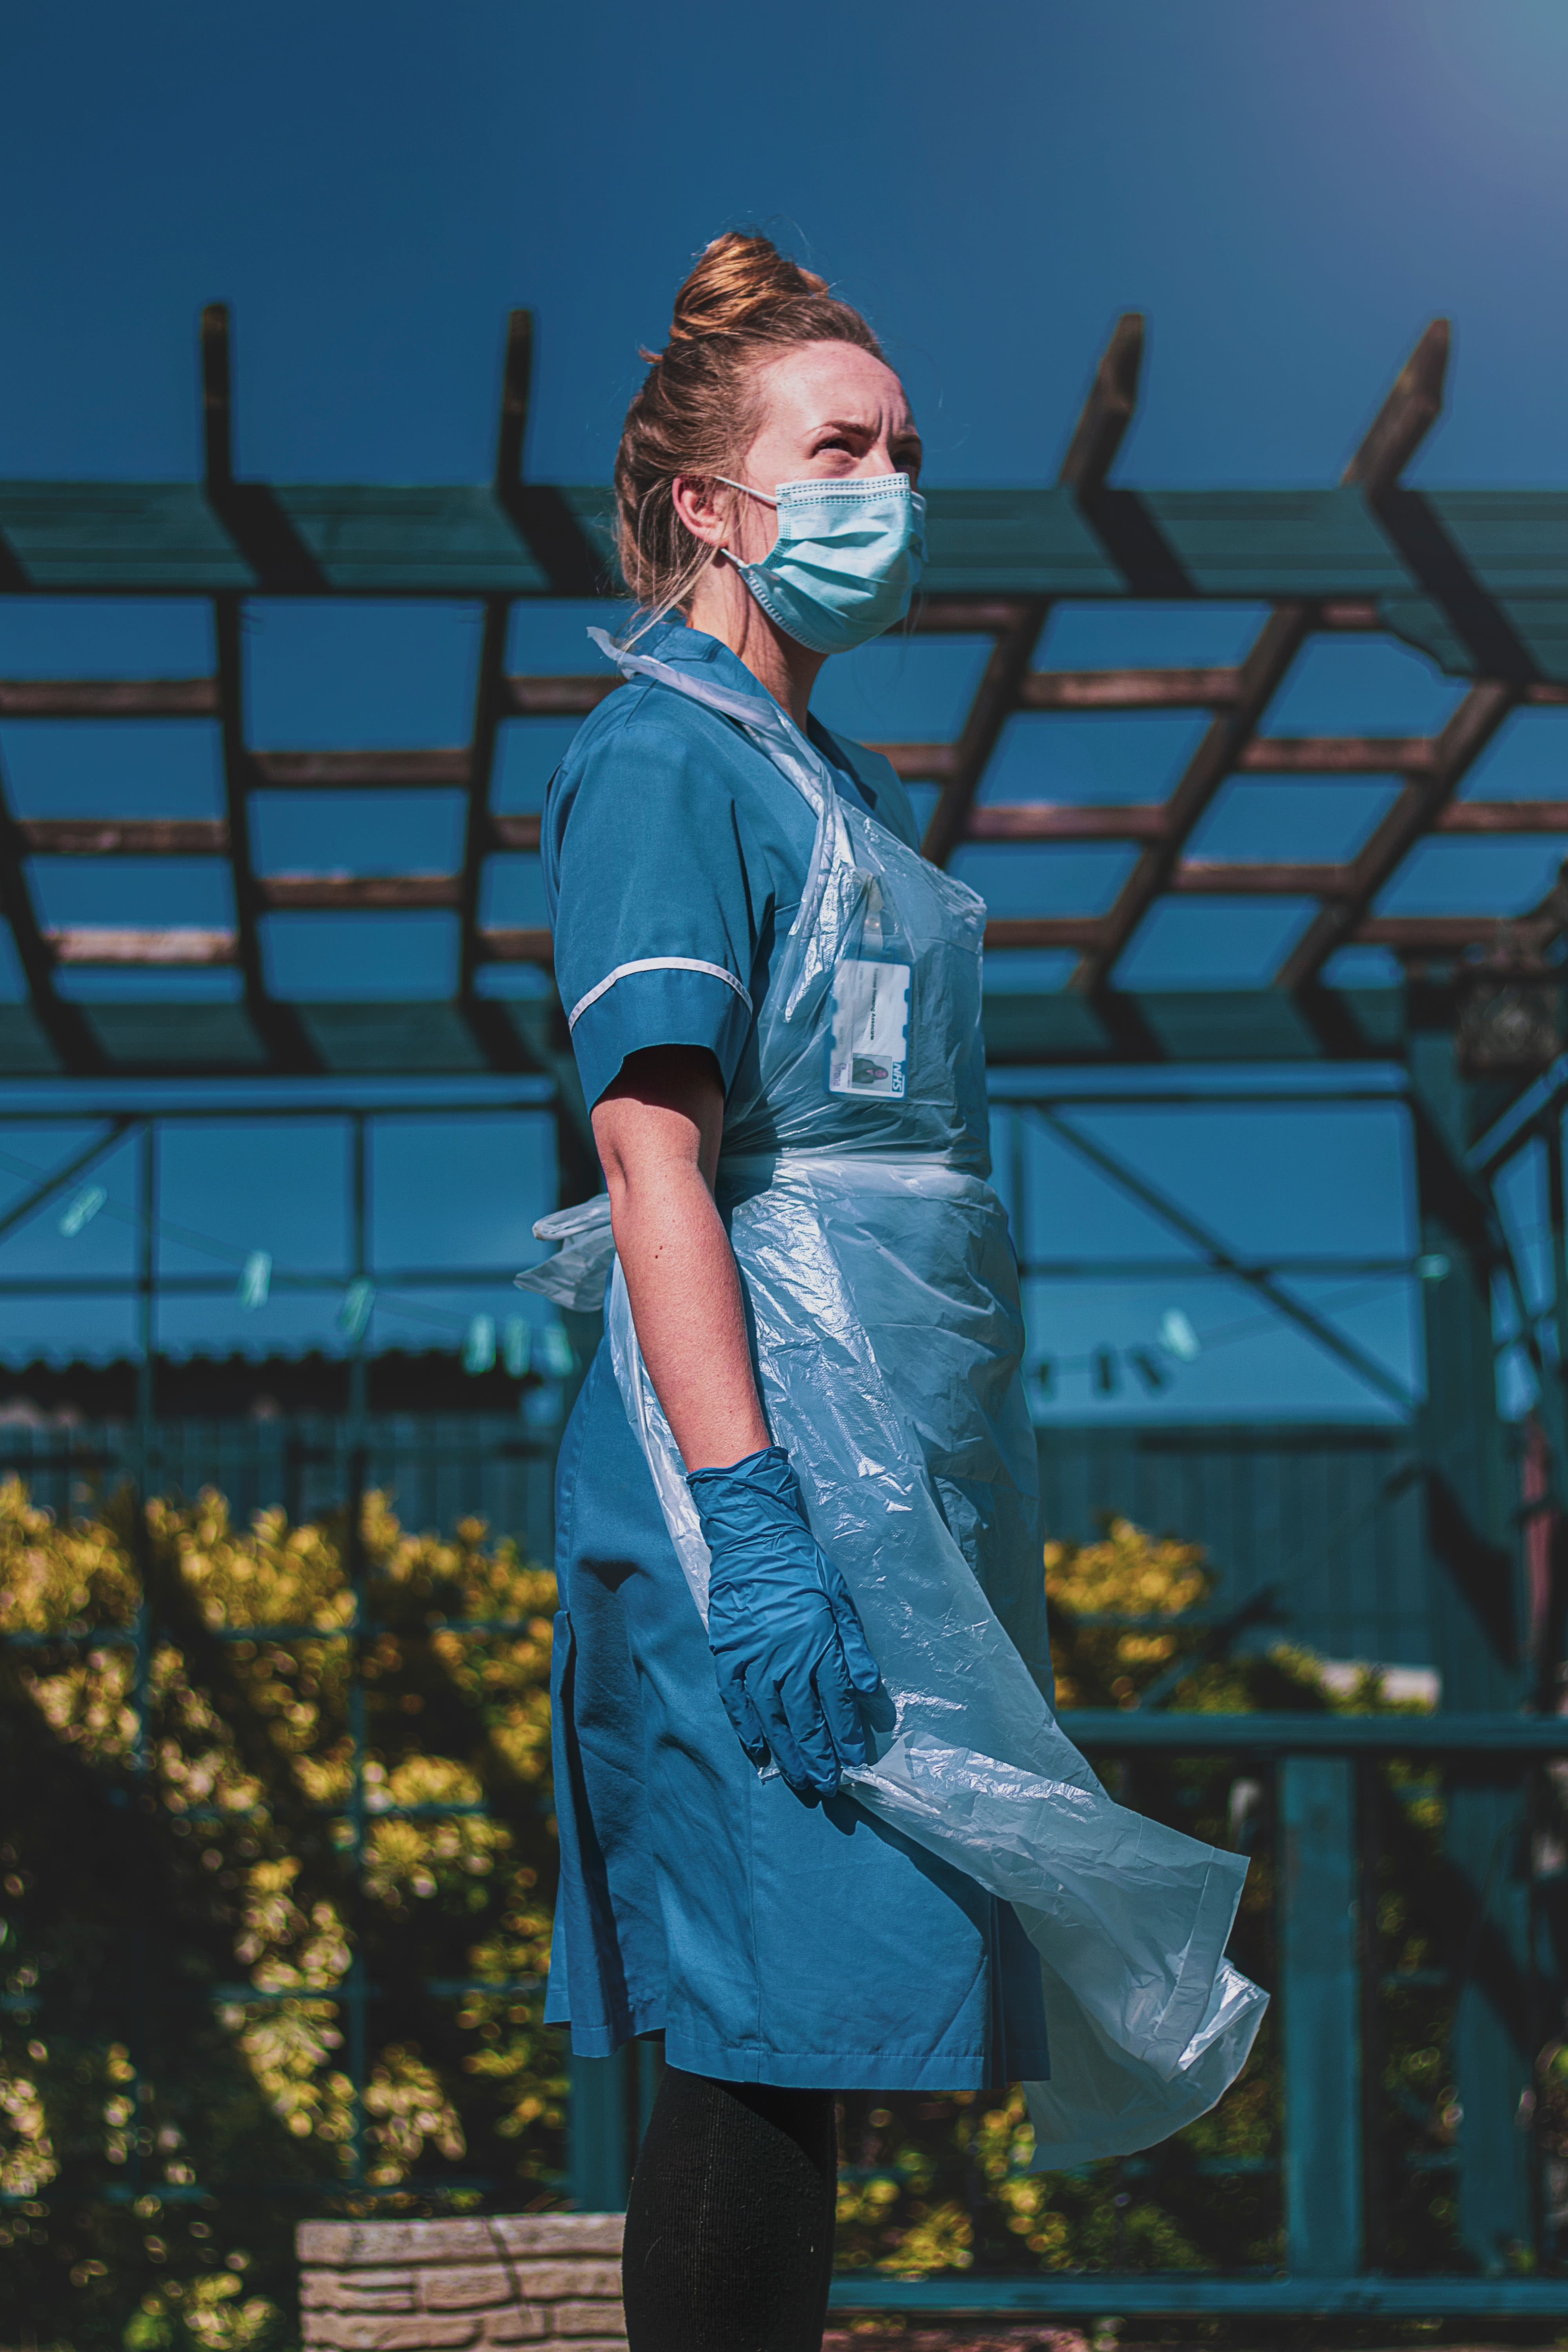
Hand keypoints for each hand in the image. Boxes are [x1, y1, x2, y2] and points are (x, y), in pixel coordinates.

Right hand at [687, 1446, 882, 1797]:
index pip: (835, 1702)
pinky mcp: (727, 1654)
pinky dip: (747, 1727)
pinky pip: (736, 1700)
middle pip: (804, 1718)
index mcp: (817, 1643)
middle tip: (828, 1785)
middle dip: (819, 1755)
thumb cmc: (802, 1565)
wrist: (753, 1538)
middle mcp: (785, 1658)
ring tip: (800, 1778)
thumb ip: (853, 1645)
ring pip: (772, 1717)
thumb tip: (869, 1688)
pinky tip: (758, 1750)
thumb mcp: (840, 1598)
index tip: (855, 1760)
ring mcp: (752, 1659)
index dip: (845, 1735)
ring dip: (787, 1751)